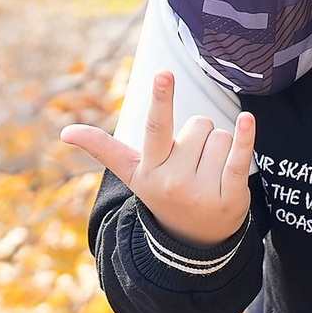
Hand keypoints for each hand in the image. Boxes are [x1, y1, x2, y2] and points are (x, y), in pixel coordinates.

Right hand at [62, 69, 256, 248]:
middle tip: (193, 162)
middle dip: (200, 135)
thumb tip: (64, 133)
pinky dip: (245, 136)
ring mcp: (202, 190)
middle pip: (199, 124)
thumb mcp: (133, 173)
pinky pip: (240, 156)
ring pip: (221, 136)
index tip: (163, 72)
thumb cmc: (162, 191)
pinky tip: (247, 120)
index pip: (156, 126)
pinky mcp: (231, 196)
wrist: (192, 240)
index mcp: (149, 167)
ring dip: (220, 147)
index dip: (160, 99)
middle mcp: (173, 179)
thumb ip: (103, 148)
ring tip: (209, 171)